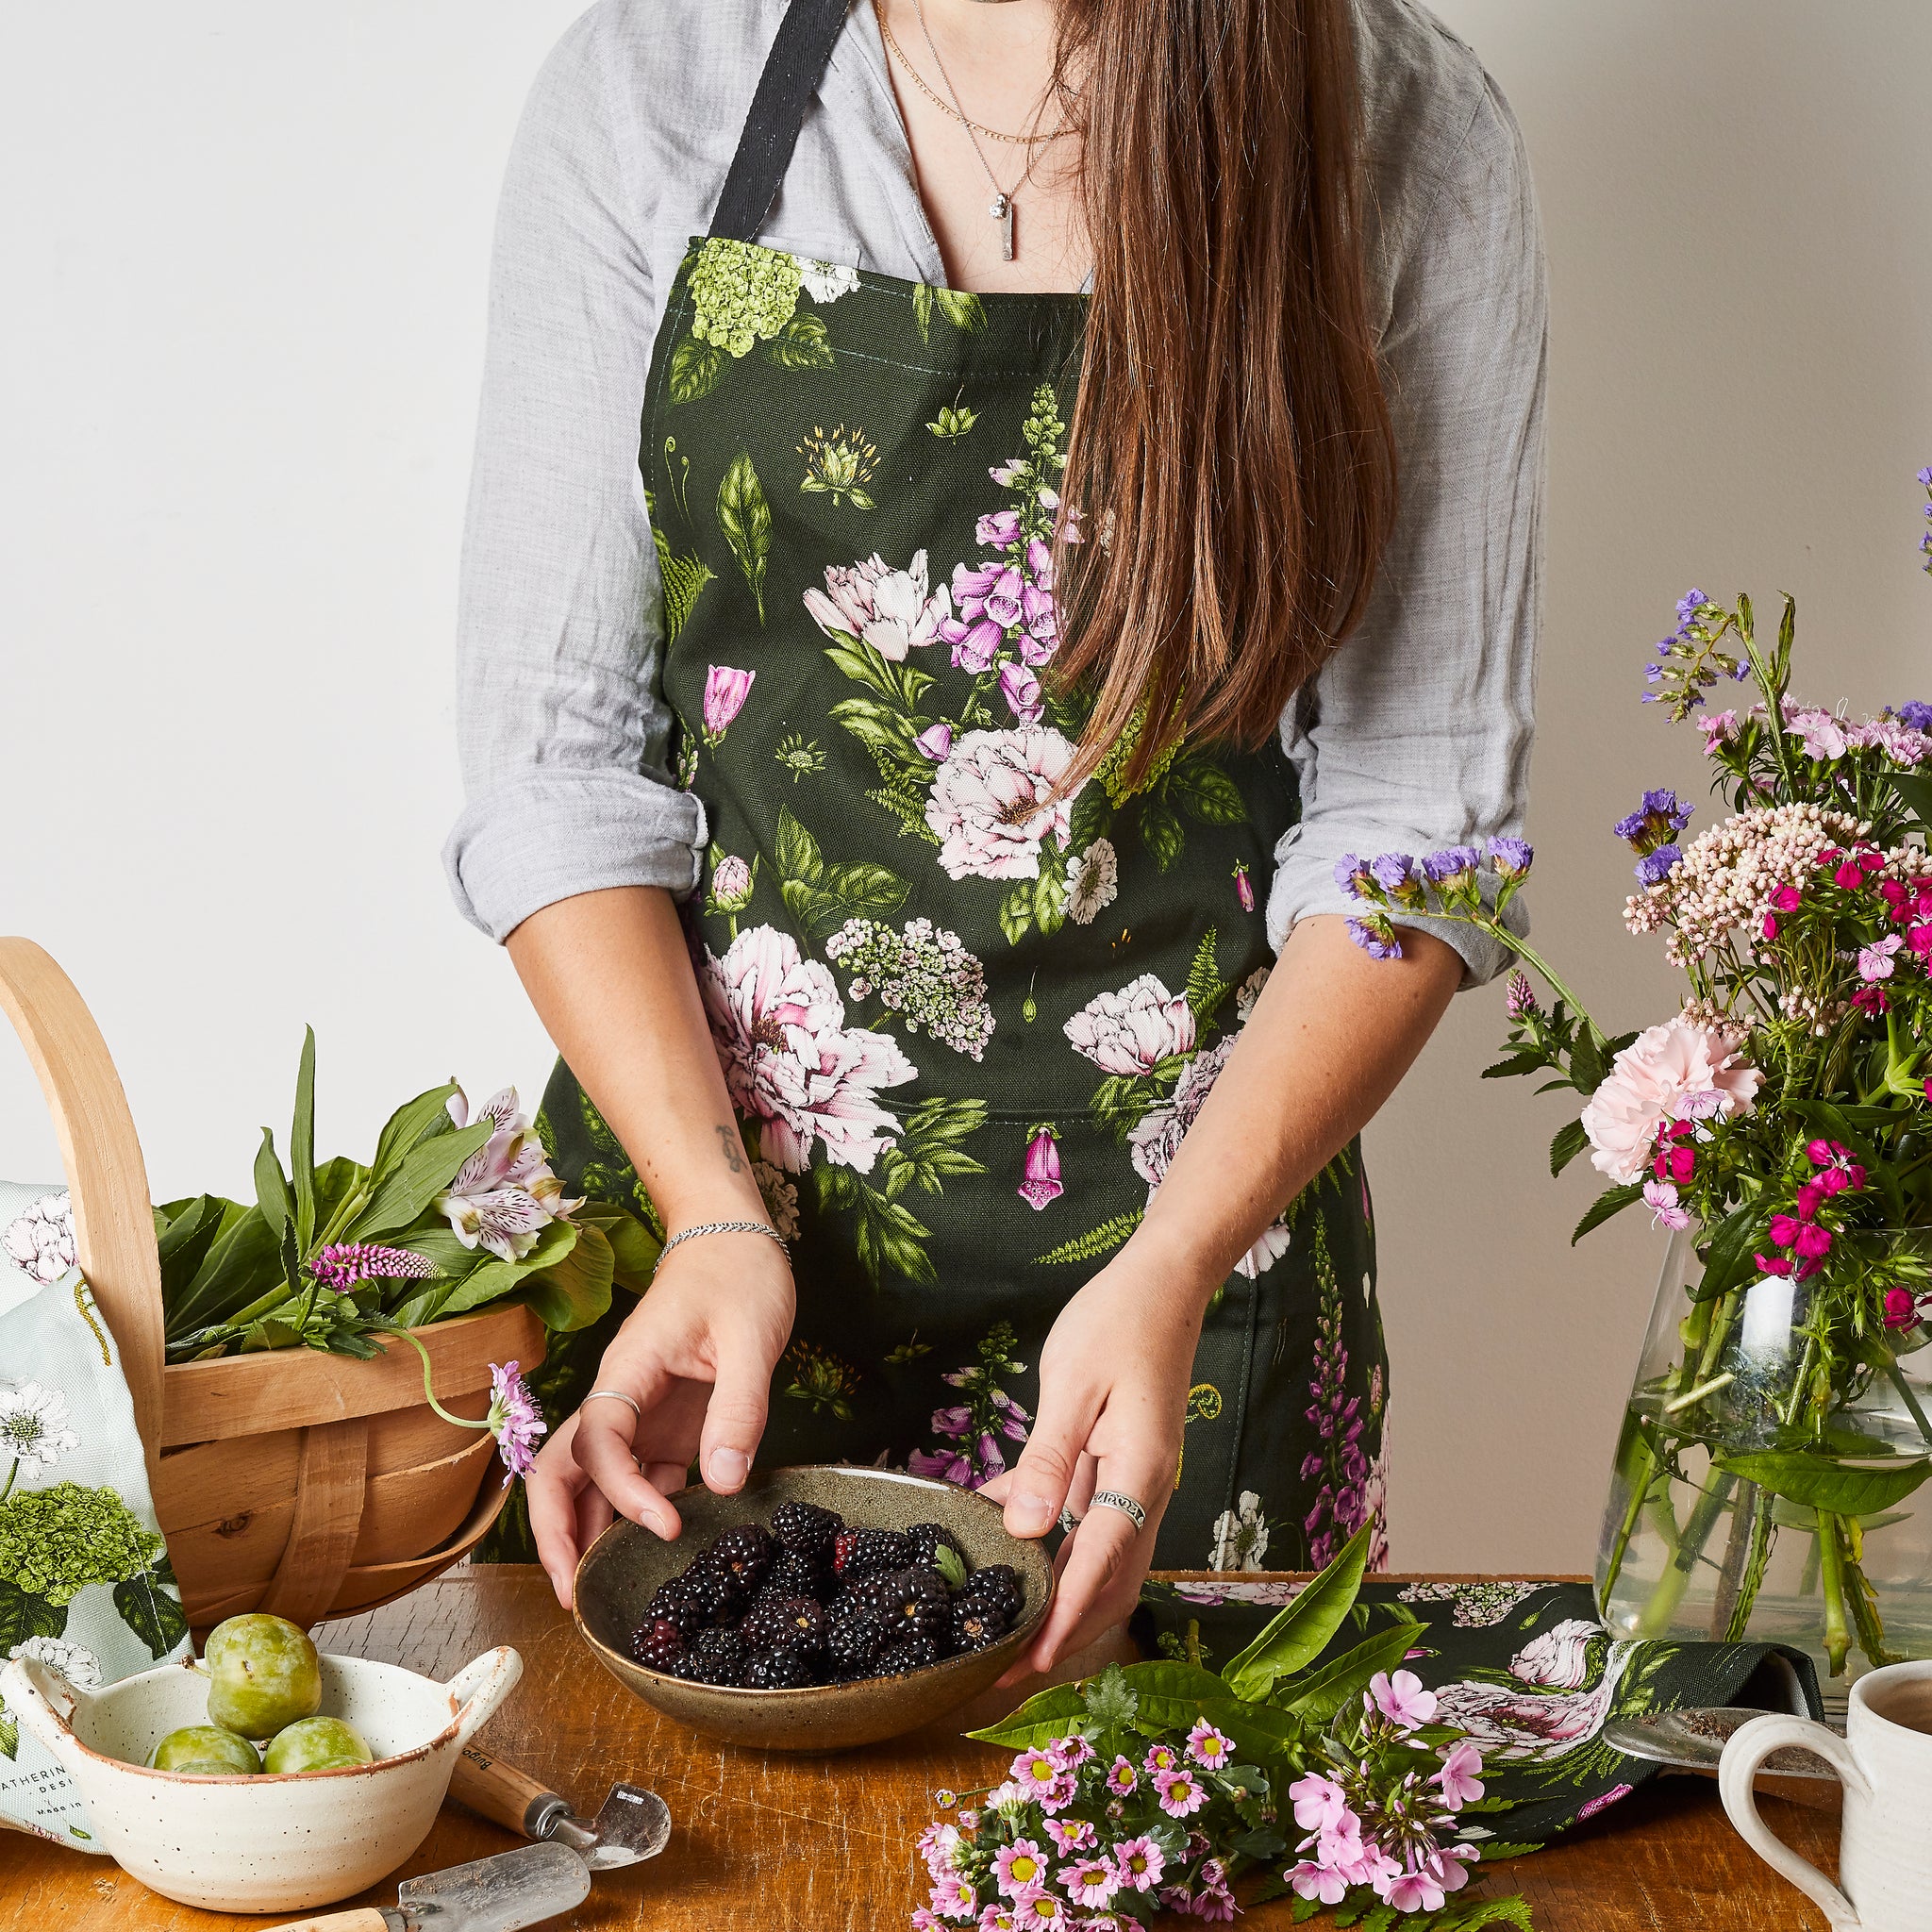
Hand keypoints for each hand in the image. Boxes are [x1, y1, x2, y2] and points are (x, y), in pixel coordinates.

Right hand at [525, 1233, 794, 1605]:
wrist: (733, 1241)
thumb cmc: (738, 1275)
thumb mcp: (752, 1337)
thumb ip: (739, 1409)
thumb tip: (723, 1483)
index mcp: (629, 1370)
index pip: (599, 1440)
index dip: (620, 1490)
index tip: (664, 1526)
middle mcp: (621, 1397)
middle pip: (562, 1469)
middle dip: (558, 1532)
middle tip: (576, 1595)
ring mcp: (640, 1415)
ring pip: (591, 1480)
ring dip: (589, 1533)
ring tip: (599, 1593)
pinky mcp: (665, 1426)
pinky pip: (638, 1477)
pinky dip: (635, 1517)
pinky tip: (654, 1553)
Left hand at [980, 1249, 1204, 1677]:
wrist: (1163, 1283)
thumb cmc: (1119, 1321)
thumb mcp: (1072, 1383)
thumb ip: (1048, 1459)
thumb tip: (1025, 1532)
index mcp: (1139, 1472)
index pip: (1100, 1564)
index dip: (1064, 1619)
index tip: (1029, 1661)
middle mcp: (1145, 1489)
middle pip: (1106, 1583)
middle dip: (1060, 1633)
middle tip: (1000, 1669)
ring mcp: (1135, 1481)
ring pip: (1097, 1562)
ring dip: (1055, 1598)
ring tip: (1000, 1629)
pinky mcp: (1120, 1466)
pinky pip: (1084, 1521)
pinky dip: (1048, 1542)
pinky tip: (998, 1539)